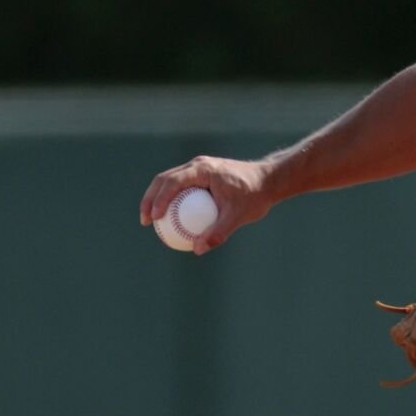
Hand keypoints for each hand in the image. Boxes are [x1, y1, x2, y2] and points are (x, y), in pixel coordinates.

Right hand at [139, 156, 277, 255]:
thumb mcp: (238, 216)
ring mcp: (199, 169)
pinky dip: (172, 200)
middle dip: (150, 199)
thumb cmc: (255, 196)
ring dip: (157, 198)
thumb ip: (219, 232)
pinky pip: (181, 187)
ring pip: (170, 181)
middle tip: (145, 222)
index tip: (153, 219)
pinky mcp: (202, 175)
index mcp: (203, 169)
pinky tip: (171, 220)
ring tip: (151, 221)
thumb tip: (197, 249)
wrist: (269, 180)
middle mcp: (198, 165)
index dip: (159, 199)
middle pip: (164, 179)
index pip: (173, 182)